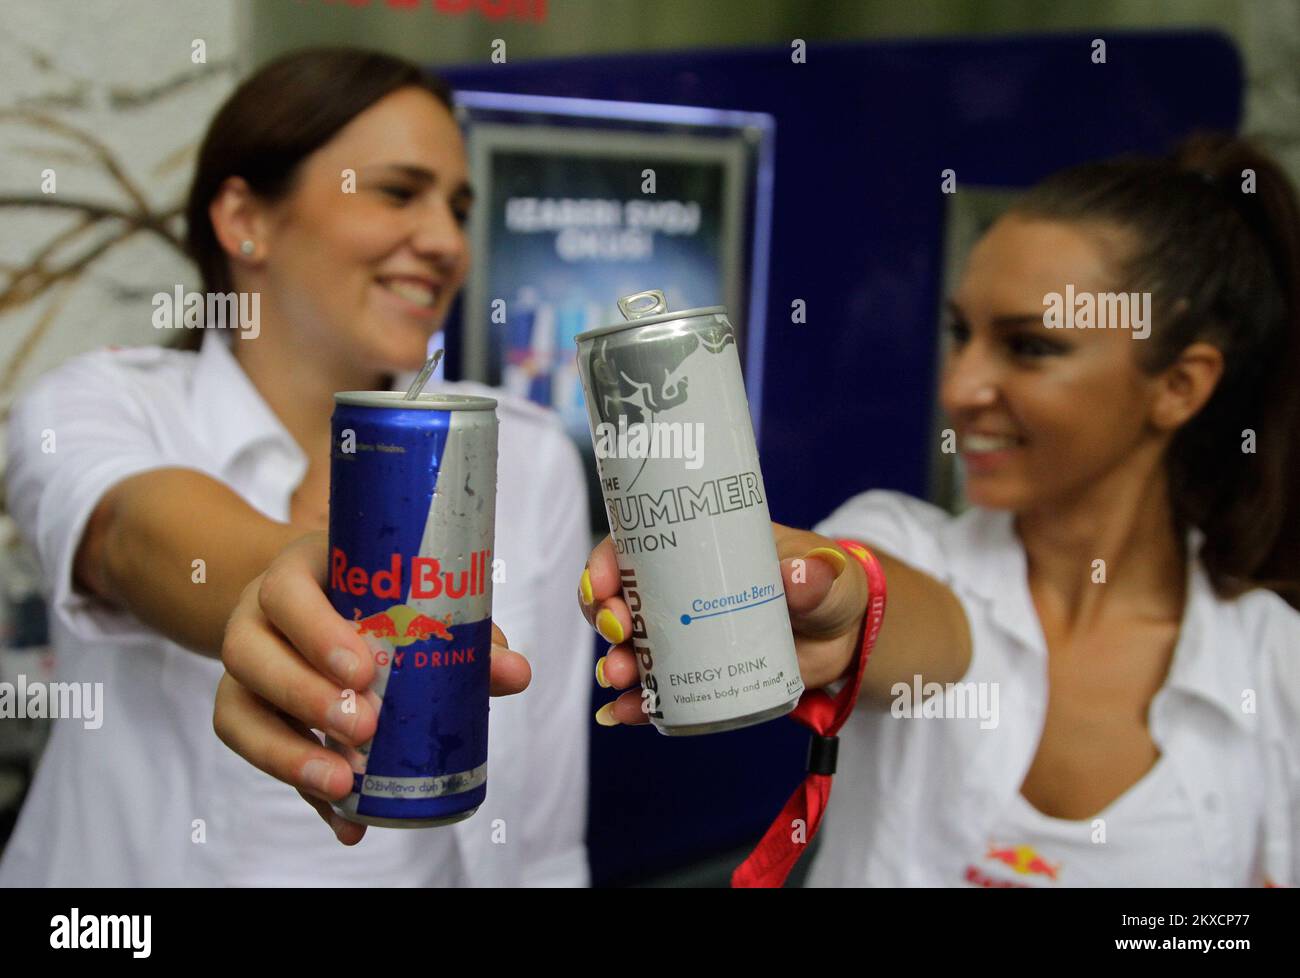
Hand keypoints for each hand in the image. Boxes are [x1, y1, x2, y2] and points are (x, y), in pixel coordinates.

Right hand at [213, 532, 529, 842]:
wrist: (315, 603)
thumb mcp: (408, 597)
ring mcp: (243, 672)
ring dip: (291, 755)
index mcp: (294, 575)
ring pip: (238, 712)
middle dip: (306, 696)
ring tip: (346, 783)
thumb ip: (463, 632)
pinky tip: (348, 822)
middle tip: (365, 727)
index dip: (317, 632)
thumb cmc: (373, 595)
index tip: (363, 670)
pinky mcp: (244, 717)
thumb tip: (515, 673)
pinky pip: (259, 758)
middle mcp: (255, 620)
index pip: (287, 592)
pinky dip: (306, 794)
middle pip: (251, 655)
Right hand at [580, 524, 867, 725]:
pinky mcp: (699, 675)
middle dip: (604, 614)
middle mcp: (681, 589)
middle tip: (616, 630)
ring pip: (632, 646)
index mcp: (701, 548)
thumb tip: (801, 574)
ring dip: (615, 661)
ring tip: (618, 677)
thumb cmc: (829, 585)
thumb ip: (816, 574)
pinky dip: (634, 703)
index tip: (604, 581)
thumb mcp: (825, 572)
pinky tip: (621, 714)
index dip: (609, 560)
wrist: (847, 638)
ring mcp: (686, 635)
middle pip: (623, 598)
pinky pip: (657, 690)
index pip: (638, 545)